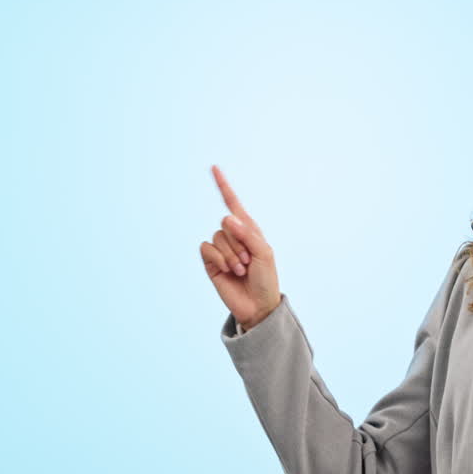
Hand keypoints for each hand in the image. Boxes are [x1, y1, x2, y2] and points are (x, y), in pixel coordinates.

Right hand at [201, 165, 280, 330]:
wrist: (257, 305)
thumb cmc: (266, 279)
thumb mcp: (264, 253)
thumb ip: (247, 234)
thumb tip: (227, 218)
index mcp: (249, 229)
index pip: (233, 204)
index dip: (223, 186)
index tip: (214, 168)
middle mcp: (233, 236)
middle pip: (226, 224)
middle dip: (239, 244)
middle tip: (249, 262)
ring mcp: (220, 249)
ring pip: (217, 237)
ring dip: (230, 255)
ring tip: (241, 270)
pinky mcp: (210, 262)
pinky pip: (206, 249)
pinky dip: (218, 259)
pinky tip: (228, 271)